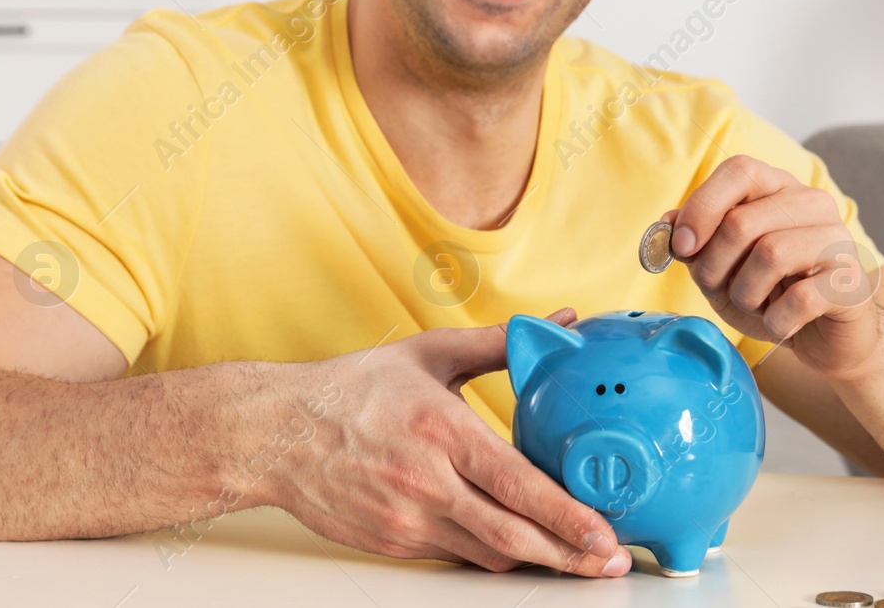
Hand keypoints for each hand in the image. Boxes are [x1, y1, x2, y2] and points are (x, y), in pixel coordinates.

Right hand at [267, 308, 632, 575]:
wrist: (275, 433)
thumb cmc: (352, 390)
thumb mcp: (430, 354)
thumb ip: (500, 342)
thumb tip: (560, 321)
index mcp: (442, 431)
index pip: (517, 484)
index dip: (566, 516)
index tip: (603, 532)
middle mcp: (427, 482)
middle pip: (511, 534)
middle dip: (568, 555)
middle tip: (607, 563)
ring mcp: (407, 519)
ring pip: (488, 554)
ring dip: (534, 560)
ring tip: (575, 560)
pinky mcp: (393, 542)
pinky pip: (455, 555)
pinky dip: (491, 554)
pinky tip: (519, 548)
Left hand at [667, 155, 880, 378]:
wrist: (826, 337)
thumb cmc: (771, 295)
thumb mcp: (722, 270)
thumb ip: (696, 244)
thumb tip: (668, 223)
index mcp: (779, 189)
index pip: (739, 170)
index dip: (702, 206)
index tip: (681, 246)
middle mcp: (813, 203)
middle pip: (744, 221)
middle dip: (715, 266)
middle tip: (720, 290)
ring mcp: (838, 239)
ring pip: (770, 255)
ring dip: (746, 294)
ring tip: (755, 306)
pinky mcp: (852, 281)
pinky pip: (799, 299)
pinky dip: (776, 320)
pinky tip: (780, 324)